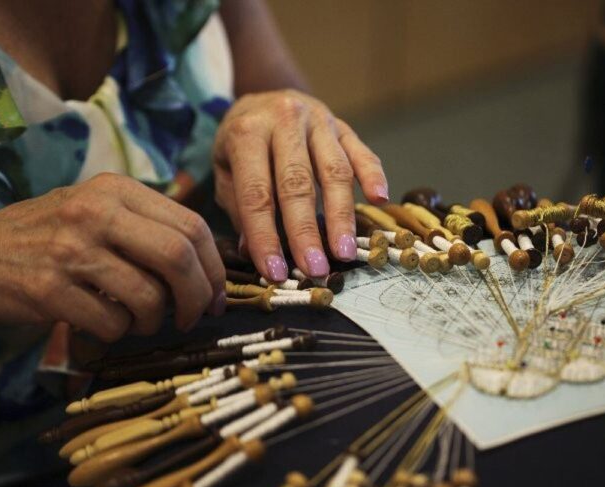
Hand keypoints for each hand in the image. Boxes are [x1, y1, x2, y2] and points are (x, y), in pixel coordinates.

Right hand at [0, 174, 224, 340]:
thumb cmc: (51, 236)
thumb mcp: (99, 210)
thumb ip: (149, 226)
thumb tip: (211, 265)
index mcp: (117, 189)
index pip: (192, 226)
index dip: (215, 268)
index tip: (217, 295)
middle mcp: (96, 212)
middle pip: (178, 257)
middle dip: (199, 297)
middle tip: (194, 317)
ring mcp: (71, 249)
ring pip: (149, 296)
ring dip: (155, 321)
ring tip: (142, 321)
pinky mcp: (49, 289)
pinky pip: (112, 323)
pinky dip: (120, 333)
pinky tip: (107, 324)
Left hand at [213, 89, 387, 280]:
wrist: (263, 98)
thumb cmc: (241, 144)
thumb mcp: (225, 171)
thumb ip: (239, 208)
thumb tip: (251, 251)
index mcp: (247, 132)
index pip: (257, 193)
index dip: (265, 236)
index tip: (275, 272)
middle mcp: (285, 120)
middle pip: (298, 183)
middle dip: (306, 232)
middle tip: (315, 269)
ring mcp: (319, 121)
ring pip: (334, 170)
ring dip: (341, 215)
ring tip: (345, 251)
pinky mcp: (343, 126)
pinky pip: (362, 151)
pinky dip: (373, 175)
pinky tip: (379, 200)